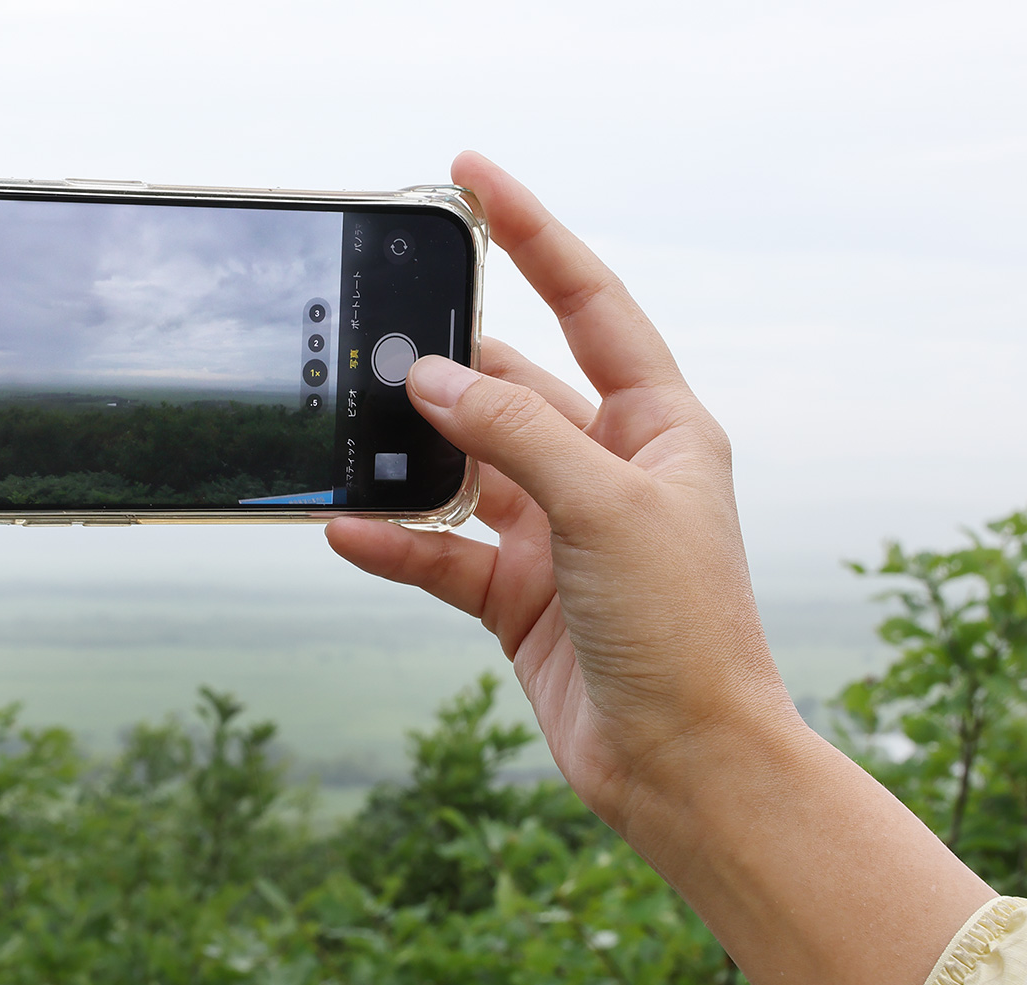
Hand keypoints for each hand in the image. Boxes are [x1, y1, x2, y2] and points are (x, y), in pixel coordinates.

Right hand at [330, 153, 787, 843]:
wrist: (682, 763)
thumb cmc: (682, 629)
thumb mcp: (604, 507)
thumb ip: (514, 433)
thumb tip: (428, 379)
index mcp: (658, 428)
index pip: (590, 304)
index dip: (533, 236)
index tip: (472, 178)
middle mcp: (605, 470)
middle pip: (509, 387)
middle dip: (443, 365)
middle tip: (373, 335)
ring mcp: (556, 533)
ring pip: (463, 470)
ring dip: (408, 458)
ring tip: (343, 431)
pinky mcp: (515, 596)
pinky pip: (439, 552)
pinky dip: (394, 541)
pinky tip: (345, 528)